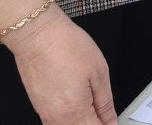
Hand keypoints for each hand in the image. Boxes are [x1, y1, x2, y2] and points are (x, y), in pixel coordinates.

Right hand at [3, 5, 116, 124]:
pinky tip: (78, 108)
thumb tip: (111, 121)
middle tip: (105, 114)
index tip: (113, 120)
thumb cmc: (66, 46)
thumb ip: (105, 103)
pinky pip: (56, 124)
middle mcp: (58, 118)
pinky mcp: (38, 107)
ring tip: (93, 110)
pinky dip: (70, 121)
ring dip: (83, 123)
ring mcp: (45, 114)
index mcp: (76, 112)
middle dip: (95, 124)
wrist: (38, 35)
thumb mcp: (99, 73)